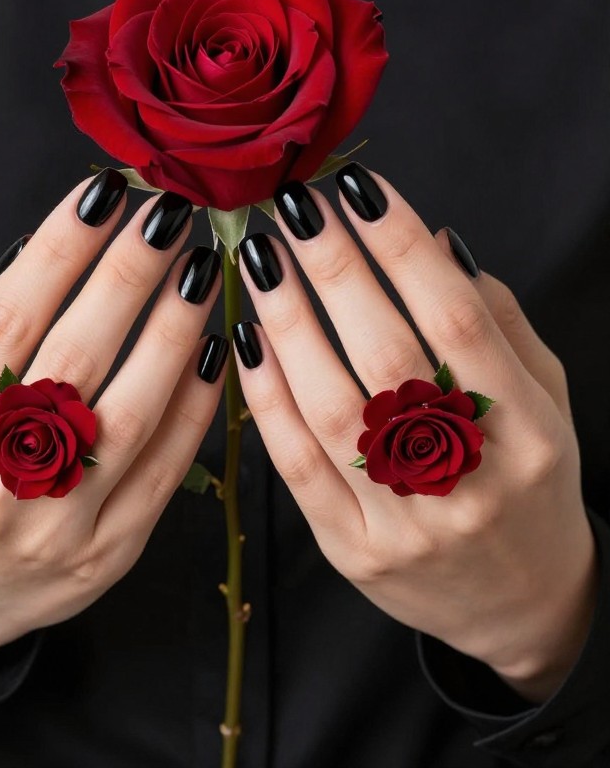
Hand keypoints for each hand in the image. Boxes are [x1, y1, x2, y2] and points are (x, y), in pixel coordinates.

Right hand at [0, 174, 225, 691]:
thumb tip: (37, 250)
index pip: (8, 320)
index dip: (62, 249)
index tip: (106, 192)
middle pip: (77, 356)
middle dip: (131, 272)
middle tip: (171, 212)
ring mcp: (59, 522)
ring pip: (133, 412)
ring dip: (176, 329)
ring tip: (202, 267)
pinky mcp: (111, 552)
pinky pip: (167, 468)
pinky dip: (197, 402)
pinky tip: (216, 346)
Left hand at [234, 165, 597, 703]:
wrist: (521, 602)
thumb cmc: (529, 479)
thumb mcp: (545, 397)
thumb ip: (498, 320)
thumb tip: (432, 241)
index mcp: (526, 428)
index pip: (456, 316)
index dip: (401, 245)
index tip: (359, 189)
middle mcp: (468, 475)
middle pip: (387, 353)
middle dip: (332, 267)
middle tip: (292, 206)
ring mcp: (405, 519)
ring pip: (332, 408)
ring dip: (287, 322)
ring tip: (259, 258)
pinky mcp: (353, 550)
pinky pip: (298, 467)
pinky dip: (267, 397)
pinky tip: (245, 340)